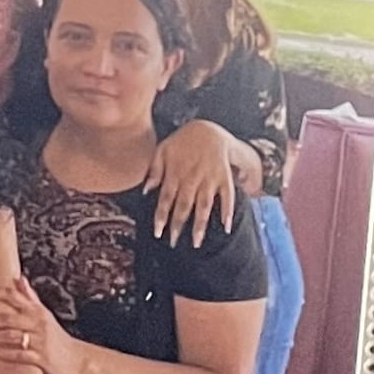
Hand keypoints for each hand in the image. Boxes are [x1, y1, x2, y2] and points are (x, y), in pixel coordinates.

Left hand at [0, 270, 84, 373]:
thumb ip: (30, 296)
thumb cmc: (56, 335)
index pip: (12, 296)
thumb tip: (19, 278)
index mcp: (36, 310)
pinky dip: (3, 354)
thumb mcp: (44, 313)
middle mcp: (36, 322)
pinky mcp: (41, 357)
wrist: (75, 357)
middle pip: (7, 318)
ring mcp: (39, 340)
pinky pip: (19, 355)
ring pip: (9, 336)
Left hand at [144, 119, 255, 244]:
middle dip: (179, 225)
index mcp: (176, 172)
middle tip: (174, 243)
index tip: (158, 232)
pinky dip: (228, 211)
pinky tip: (226, 227)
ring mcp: (210, 178)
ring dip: (200, 224)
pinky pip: (228, 196)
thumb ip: (154, 170)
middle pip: (184, 205)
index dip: (162, 215)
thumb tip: (145, 190)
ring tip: (197, 242)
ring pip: (205, 205)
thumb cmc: (183, 142)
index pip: (166, 198)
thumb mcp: (163, 149)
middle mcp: (193, 177)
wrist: (209, 129)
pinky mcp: (225, 178)